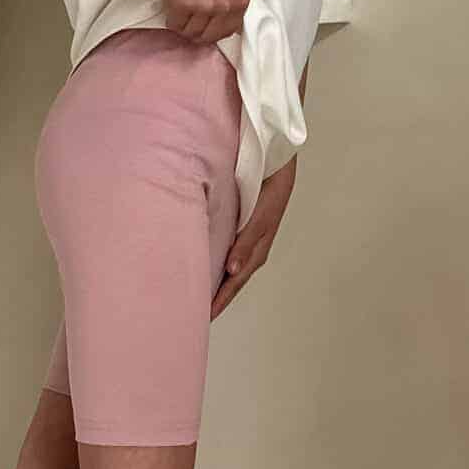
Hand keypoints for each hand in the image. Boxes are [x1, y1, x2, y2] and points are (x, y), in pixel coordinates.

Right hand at [152, 0, 250, 45]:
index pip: (229, 31)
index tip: (202, 19)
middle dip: (196, 28)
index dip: (212, 27)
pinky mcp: (184, 6)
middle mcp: (228, 6)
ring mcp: (207, 7)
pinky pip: (174, 25)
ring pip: (190, 33)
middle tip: (187, 11)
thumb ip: (228, 0)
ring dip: (181, 22)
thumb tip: (218, 24)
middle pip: (209, 37)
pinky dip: (169, 15)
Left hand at [210, 158, 295, 319]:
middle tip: (194, 316)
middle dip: (217, 297)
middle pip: (232, 278)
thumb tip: (232, 271)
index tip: (205, 317)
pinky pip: (225, 247)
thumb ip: (248, 241)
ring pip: (229, 264)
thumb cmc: (270, 180)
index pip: (235, 280)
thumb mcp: (262, 213)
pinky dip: (214, 260)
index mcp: (258, 244)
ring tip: (196, 297)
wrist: (274, 151)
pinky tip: (202, 265)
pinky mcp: (239, 222)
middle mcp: (251, 243)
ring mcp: (246, 233)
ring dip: (215, 281)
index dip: (221, 299)